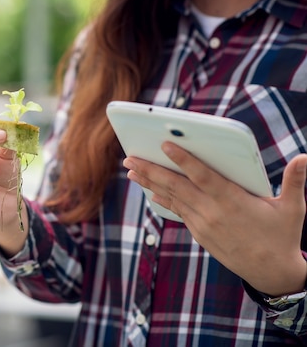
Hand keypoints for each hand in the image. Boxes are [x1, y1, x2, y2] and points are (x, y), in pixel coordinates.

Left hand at [123, 142, 306, 295]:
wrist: (271, 272)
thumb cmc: (283, 236)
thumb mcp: (293, 209)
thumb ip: (295, 181)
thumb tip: (305, 157)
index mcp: (233, 201)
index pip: (202, 176)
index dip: (183, 160)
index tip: (164, 145)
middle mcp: (212, 212)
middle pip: (176, 186)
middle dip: (151, 170)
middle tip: (129, 157)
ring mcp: (203, 224)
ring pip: (172, 198)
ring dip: (150, 183)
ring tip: (131, 170)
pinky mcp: (200, 234)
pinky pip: (178, 211)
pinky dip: (164, 199)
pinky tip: (151, 191)